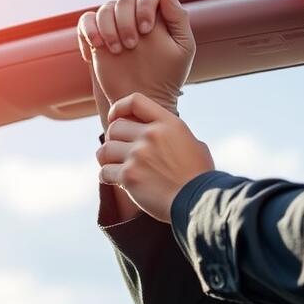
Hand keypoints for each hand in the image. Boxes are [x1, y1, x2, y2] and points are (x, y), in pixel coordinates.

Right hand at [77, 0, 194, 113]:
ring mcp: (115, 25)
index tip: (146, 29)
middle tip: (131, 45)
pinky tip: (97, 49)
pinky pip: (86, 20)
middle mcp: (135, 16)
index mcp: (158, 15)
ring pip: (105, 8)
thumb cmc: (168, 76)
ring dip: (108, 27)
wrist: (144, 98)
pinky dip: (88, 31)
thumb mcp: (182, 49)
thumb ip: (178, 18)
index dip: (146, 4)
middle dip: (126, 20)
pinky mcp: (97, 37)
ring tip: (116, 50)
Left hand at [96, 92, 214, 223]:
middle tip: (120, 152)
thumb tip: (163, 135)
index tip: (115, 118)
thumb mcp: (194, 144)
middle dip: (114, 140)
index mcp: (168, 123)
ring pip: (105, 150)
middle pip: (115, 128)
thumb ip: (174, 136)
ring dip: (107, 159)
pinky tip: (115, 182)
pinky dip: (107, 177)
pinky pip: (105, 172)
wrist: (198, 201)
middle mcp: (151, 135)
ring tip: (115, 167)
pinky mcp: (129, 176)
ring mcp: (138, 155)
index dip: (119, 108)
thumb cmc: (199, 177)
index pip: (135, 101)